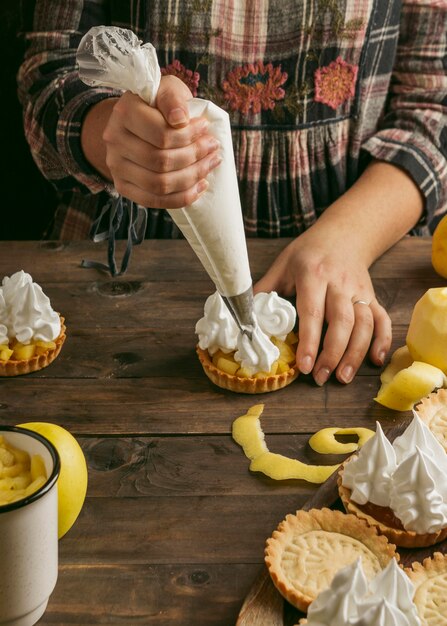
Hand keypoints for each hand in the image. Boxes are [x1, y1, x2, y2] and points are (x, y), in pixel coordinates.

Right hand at [82, 75, 220, 207]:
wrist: (136, 123)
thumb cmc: (158, 105)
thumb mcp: (167, 89)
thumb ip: (174, 98)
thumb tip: (181, 120)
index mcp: (124, 112)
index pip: (161, 134)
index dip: (189, 135)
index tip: (206, 127)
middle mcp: (114, 140)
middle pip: (161, 161)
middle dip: (195, 156)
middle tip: (213, 148)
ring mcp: (116, 166)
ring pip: (160, 184)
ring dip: (192, 177)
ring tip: (210, 164)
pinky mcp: (123, 186)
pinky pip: (154, 201)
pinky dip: (182, 197)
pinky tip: (200, 186)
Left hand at [254, 228, 391, 384]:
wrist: (343, 234)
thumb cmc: (307, 253)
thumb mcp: (282, 266)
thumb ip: (264, 291)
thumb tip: (243, 317)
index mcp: (313, 275)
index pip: (312, 312)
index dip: (308, 341)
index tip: (303, 366)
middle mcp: (340, 283)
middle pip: (342, 321)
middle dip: (332, 353)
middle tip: (320, 377)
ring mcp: (359, 291)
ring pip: (364, 324)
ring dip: (355, 353)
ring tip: (342, 377)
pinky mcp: (372, 297)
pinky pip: (383, 320)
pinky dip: (383, 341)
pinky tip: (375, 361)